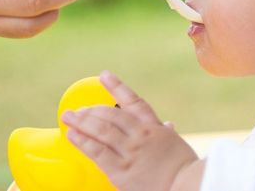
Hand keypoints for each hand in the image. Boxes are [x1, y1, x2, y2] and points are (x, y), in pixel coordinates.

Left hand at [62, 71, 199, 190]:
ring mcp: (130, 152)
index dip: (117, 87)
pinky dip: (83, 141)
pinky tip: (72, 135)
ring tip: (68, 117)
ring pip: (101, 130)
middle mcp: (141, 136)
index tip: (104, 75)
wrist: (187, 186)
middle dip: (91, 110)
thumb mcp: (177, 145)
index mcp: (154, 128)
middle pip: (111, 115)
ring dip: (81, 121)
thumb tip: (168, 124)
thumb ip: (167, 134)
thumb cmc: (185, 169)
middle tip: (77, 109)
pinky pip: (97, 152)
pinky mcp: (121, 172)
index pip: (133, 101)